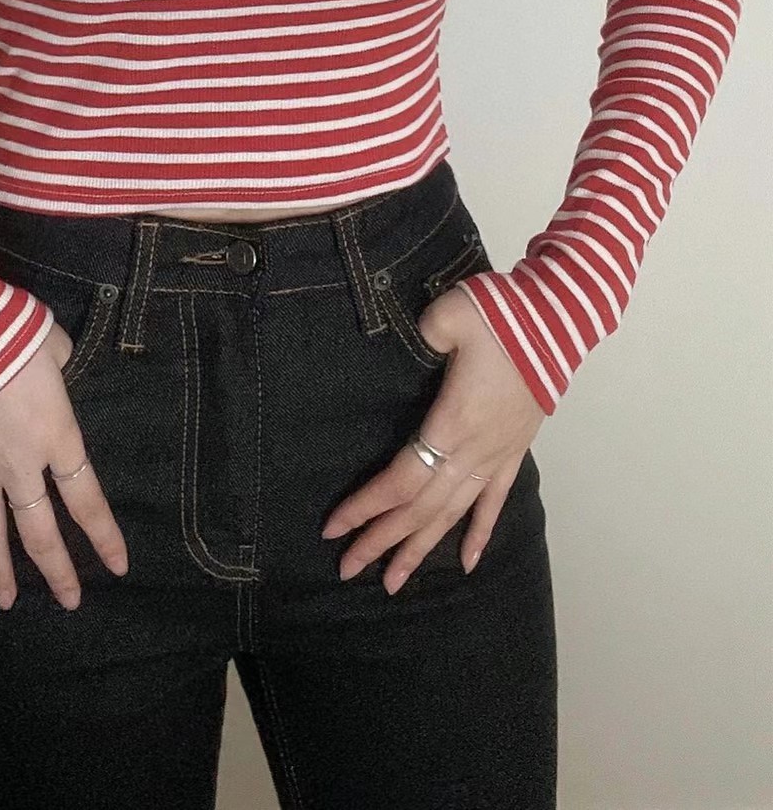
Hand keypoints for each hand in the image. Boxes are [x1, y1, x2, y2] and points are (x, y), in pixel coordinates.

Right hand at [0, 321, 128, 610]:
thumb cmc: (12, 336)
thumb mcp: (54, 347)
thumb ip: (60, 365)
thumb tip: (54, 362)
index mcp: (57, 438)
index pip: (87, 501)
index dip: (103, 536)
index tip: (118, 567)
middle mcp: (19, 464)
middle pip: (40, 531)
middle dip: (57, 570)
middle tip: (69, 601)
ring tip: (5, 600)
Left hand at [320, 285, 544, 590]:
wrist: (561, 317)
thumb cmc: (503, 315)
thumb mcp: (452, 313)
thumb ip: (426, 333)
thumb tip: (417, 341)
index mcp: (452, 423)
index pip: (401, 479)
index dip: (366, 507)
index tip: (334, 529)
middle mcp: (474, 450)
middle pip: (421, 508)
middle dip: (382, 541)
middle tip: (347, 570)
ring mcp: (498, 454)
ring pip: (454, 513)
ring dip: (421, 549)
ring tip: (392, 583)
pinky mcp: (516, 449)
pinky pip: (495, 500)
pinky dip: (480, 533)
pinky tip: (466, 562)